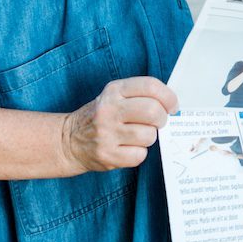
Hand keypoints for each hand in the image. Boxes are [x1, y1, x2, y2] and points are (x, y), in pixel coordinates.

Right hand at [62, 76, 178, 171]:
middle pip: (153, 111)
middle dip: (162, 119)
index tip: (172, 106)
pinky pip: (140, 155)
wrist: (68, 140)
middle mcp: (109, 110)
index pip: (150, 86)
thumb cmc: (102, 116)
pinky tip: (127, 148)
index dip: (169, 97)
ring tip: (137, 135)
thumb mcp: (115, 96)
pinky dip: (139, 153)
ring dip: (149, 137)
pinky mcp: (107, 155)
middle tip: (158, 122)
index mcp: (114, 91)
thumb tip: (173, 105)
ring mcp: (106, 134)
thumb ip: (141, 95)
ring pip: (149, 136)